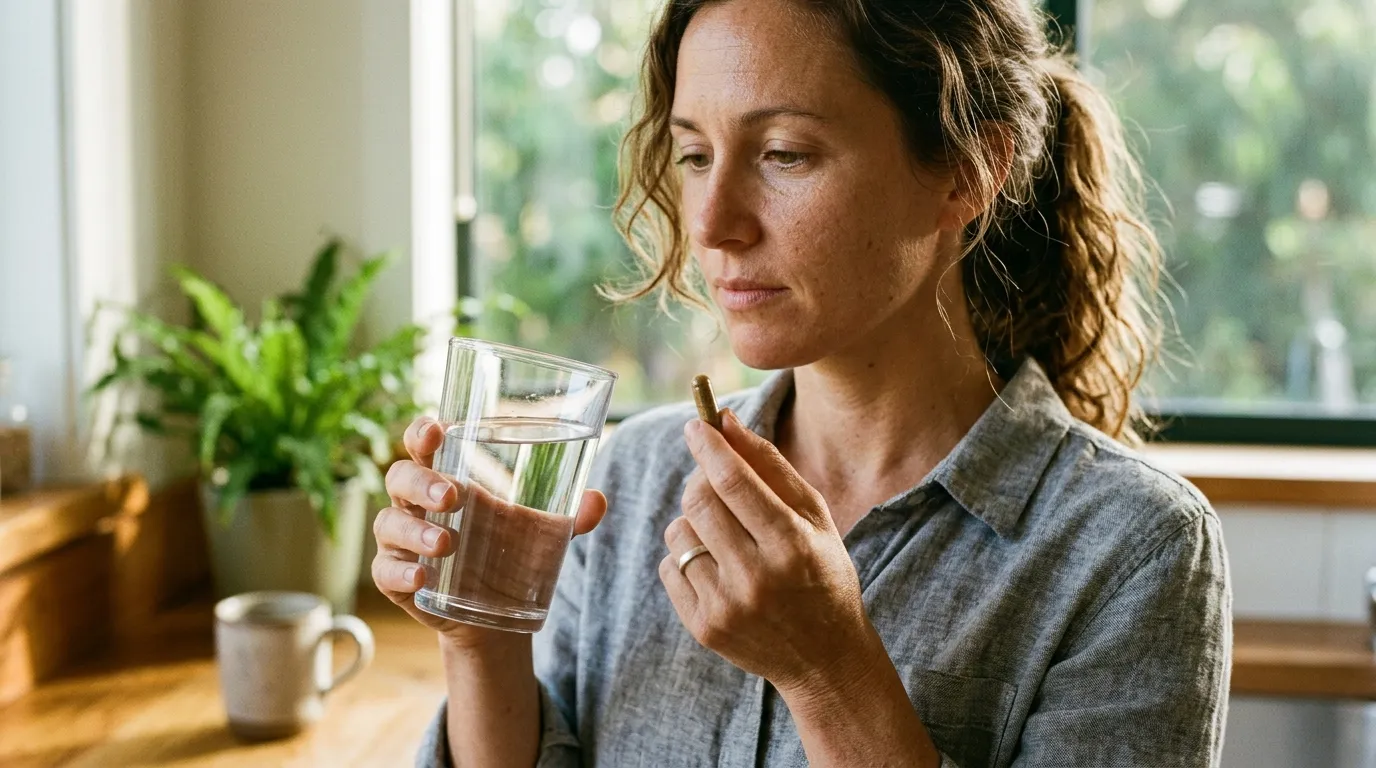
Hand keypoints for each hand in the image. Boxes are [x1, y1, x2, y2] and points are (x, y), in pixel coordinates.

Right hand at [372, 416, 608, 646]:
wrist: (495, 613)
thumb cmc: (510, 552)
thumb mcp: (542, 533)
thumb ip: (570, 517)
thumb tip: (597, 501)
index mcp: (446, 476)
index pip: (423, 444)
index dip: (421, 432)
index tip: (435, 430)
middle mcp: (416, 503)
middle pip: (400, 477)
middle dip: (422, 483)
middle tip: (452, 497)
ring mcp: (401, 541)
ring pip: (390, 523)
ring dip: (415, 531)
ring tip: (447, 544)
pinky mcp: (396, 579)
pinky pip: (386, 571)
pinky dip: (401, 572)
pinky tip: (422, 577)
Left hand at [658, 409, 883, 696]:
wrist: (825, 659)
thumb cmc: (823, 574)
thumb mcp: (814, 518)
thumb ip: (771, 466)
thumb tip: (725, 421)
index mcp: (792, 545)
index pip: (734, 481)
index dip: (709, 446)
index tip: (697, 425)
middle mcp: (757, 578)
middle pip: (698, 501)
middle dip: (700, 478)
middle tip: (712, 477)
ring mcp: (726, 606)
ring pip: (678, 532)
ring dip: (693, 520)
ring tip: (724, 533)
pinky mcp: (703, 628)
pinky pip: (669, 567)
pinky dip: (686, 555)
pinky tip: (717, 565)